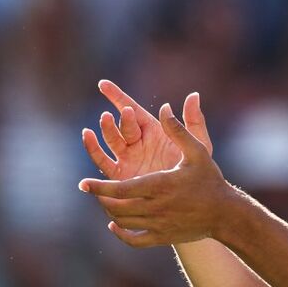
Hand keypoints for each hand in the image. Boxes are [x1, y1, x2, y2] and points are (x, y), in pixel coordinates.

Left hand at [80, 102, 238, 247]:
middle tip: (90, 188)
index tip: (83, 184)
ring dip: (109, 212)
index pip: (119, 189)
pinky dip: (120, 234)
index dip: (98, 187)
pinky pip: (134, 241)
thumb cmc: (210, 180)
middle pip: (116, 207)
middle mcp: (156, 207)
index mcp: (159, 185)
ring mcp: (158, 225)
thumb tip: (164, 108)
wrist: (225, 214)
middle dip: (100, 198)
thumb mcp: (198, 151)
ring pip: (123, 222)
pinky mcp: (162, 238)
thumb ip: (179, 130)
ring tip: (104, 200)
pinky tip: (114, 224)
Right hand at [81, 80, 211, 181]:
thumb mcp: (198, 145)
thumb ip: (193, 121)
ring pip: (111, 140)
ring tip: (105, 119)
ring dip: (106, 129)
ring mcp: (127, 158)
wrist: (189, 201)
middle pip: (123, 126)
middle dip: (121, 117)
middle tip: (126, 112)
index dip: (117, 96)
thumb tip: (193, 95)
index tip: (103, 84)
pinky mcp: (119, 177)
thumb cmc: (196, 171)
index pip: (133, 110)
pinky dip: (94, 148)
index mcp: (152, 131)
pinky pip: (103, 160)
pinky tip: (89, 137)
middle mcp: (137, 142)